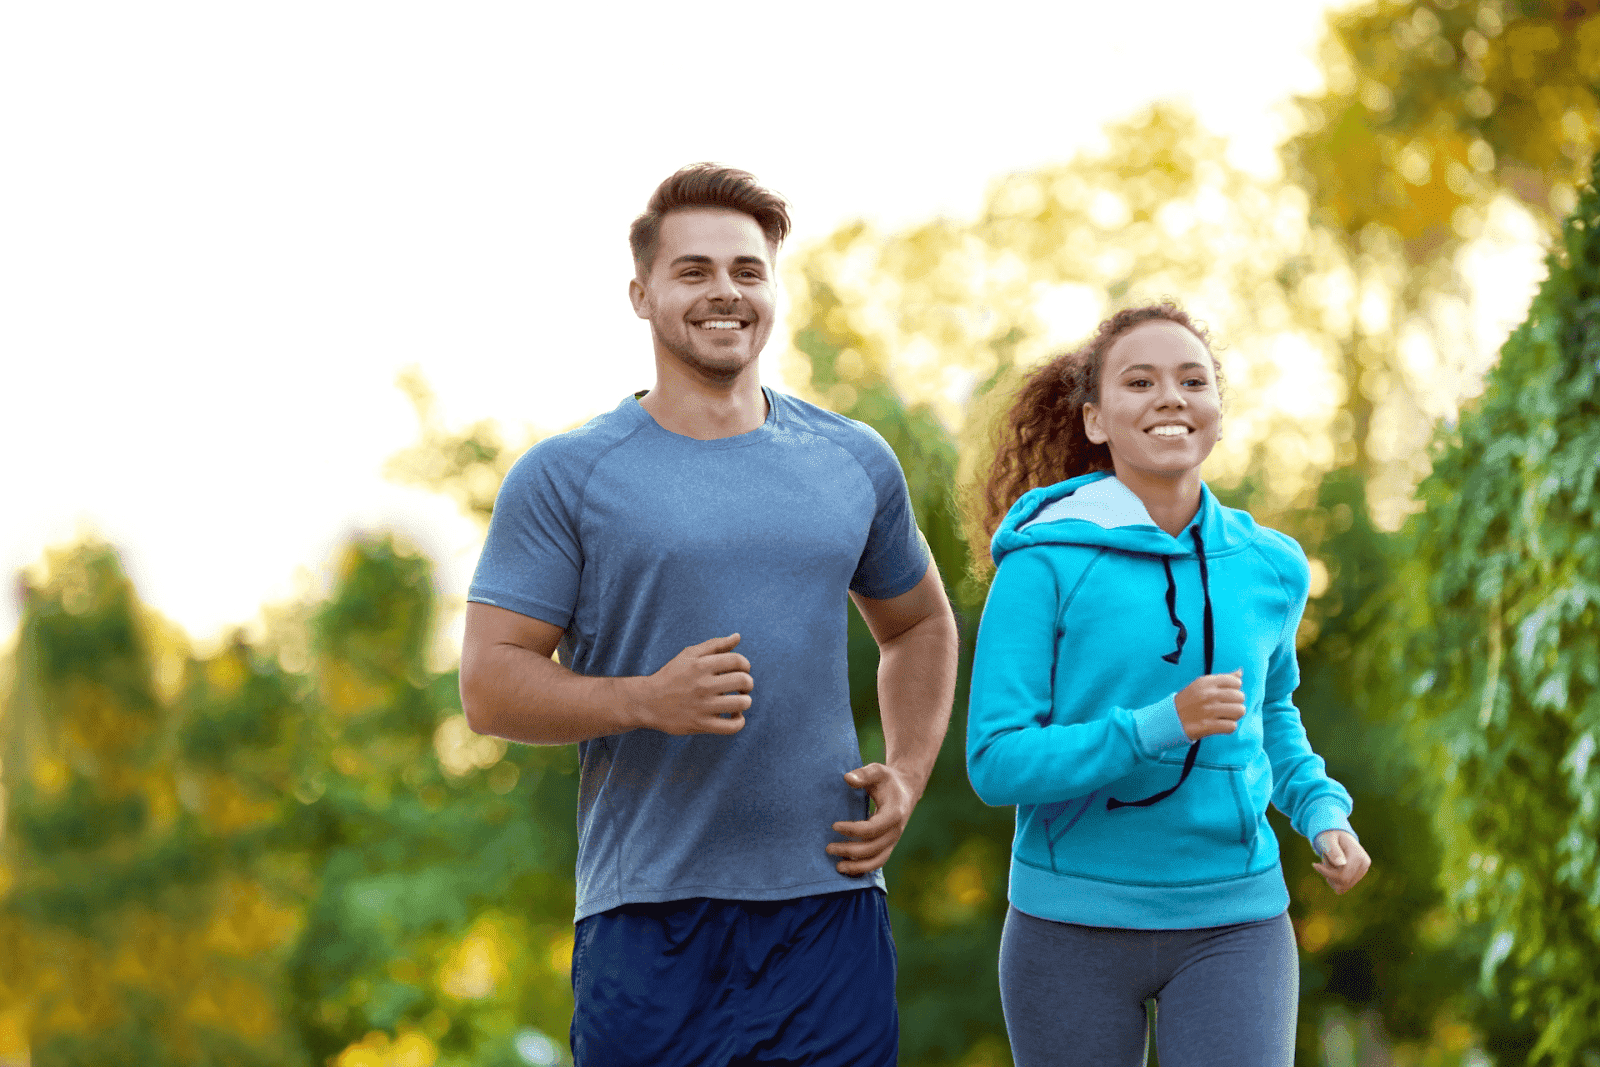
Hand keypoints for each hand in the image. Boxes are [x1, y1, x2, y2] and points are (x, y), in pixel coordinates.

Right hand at [632, 634, 751, 735]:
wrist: (647, 702)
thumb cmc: (671, 675)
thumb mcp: (689, 654)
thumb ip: (715, 645)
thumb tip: (738, 636)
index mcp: (701, 665)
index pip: (738, 661)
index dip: (745, 665)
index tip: (741, 670)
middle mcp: (703, 685)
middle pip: (743, 681)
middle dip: (748, 683)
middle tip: (742, 687)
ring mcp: (702, 706)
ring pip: (741, 704)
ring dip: (745, 701)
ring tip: (739, 701)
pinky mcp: (701, 724)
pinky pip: (731, 727)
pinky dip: (739, 722)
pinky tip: (734, 716)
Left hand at [828, 764, 916, 875]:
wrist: (906, 789)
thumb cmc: (888, 780)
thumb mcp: (877, 771)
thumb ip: (863, 775)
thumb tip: (847, 778)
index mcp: (894, 813)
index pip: (872, 829)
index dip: (852, 830)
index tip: (834, 826)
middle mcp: (896, 831)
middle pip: (872, 848)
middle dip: (850, 850)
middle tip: (828, 848)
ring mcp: (893, 841)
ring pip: (877, 861)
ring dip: (857, 866)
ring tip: (838, 868)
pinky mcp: (889, 846)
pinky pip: (878, 862)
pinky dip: (863, 868)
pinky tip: (848, 869)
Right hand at [1175, 669, 1245, 739]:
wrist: (1171, 719)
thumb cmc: (1189, 701)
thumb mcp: (1202, 685)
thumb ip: (1222, 679)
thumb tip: (1240, 672)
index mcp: (1206, 682)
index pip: (1236, 682)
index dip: (1235, 689)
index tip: (1227, 695)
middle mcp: (1208, 694)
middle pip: (1240, 697)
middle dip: (1236, 703)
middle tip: (1226, 707)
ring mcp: (1208, 710)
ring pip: (1239, 711)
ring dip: (1235, 715)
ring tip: (1225, 716)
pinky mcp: (1208, 726)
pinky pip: (1232, 726)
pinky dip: (1229, 727)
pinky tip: (1221, 724)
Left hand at [1313, 830, 1370, 894]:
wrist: (1337, 835)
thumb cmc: (1330, 836)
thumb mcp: (1328, 840)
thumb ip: (1333, 851)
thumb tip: (1341, 864)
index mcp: (1359, 856)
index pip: (1343, 876)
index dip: (1327, 873)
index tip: (1315, 864)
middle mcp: (1364, 864)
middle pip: (1344, 883)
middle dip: (1329, 874)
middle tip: (1323, 861)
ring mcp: (1363, 870)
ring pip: (1344, 886)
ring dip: (1331, 877)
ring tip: (1328, 862)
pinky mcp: (1359, 874)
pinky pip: (1345, 886)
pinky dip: (1335, 879)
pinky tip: (1332, 868)